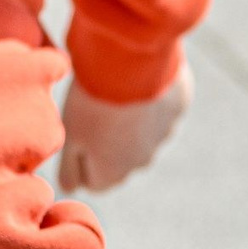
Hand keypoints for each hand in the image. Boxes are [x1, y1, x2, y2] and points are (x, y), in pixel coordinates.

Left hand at [59, 61, 192, 193]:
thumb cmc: (93, 99)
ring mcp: (165, 134)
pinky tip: (139, 78)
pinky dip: (151, 97)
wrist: (132, 59)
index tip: (78, 128)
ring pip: (142, 132)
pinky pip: (161, 107)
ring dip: (130, 117)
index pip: (93, 180)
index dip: (81, 155)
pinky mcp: (178, 108)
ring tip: (116, 89)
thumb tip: (70, 188)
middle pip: (120, 157)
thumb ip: (69, 169)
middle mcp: (142, 161)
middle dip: (109, 138)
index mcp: (113, 172)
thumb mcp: (69, 135)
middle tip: (96, 106)